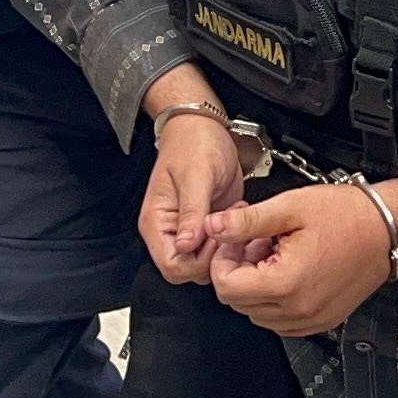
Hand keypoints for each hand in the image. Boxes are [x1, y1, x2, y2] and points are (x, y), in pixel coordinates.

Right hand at [141, 103, 244, 282]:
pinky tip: (239, 219)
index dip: (198, 261)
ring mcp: (190, 231)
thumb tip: (186, 245)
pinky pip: (219, 249)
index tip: (216, 238)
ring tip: (236, 219)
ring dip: (227, 248)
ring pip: (207, 263)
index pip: (172, 266)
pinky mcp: (208, 226)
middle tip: (231, 228)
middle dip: (215, 256)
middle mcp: (170, 232)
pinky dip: (233, 241)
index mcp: (157, 223)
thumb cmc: (194, 143)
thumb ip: (191, 211)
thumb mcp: (196, 175)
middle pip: (190, 270)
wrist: (204, 127)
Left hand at [206, 184, 395, 335]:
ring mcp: (310, 319)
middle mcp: (297, 309)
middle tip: (255, 241)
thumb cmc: (348, 216)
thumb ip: (247, 222)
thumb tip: (214, 227)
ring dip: (256, 285)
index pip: (226, 287)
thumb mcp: (291, 207)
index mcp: (286, 283)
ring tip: (274, 253)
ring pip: (257, 314)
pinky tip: (288, 269)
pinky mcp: (321, 321)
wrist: (387, 228)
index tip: (236, 241)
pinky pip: (280, 320)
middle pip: (238, 303)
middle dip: (239, 270)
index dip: (223, 260)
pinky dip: (275, 299)